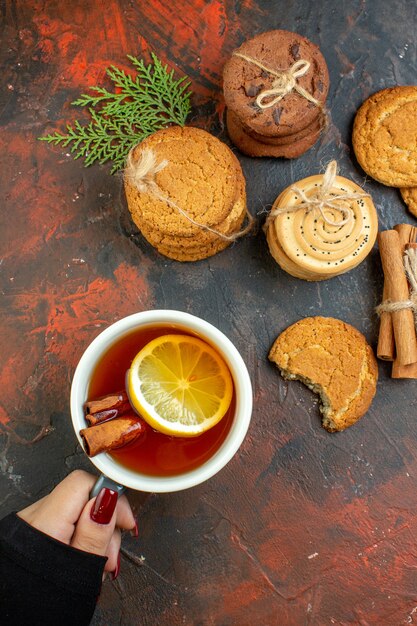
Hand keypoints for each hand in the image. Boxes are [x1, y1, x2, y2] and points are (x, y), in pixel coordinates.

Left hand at [18, 470, 136, 577]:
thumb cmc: (42, 604)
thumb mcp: (80, 571)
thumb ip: (95, 533)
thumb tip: (109, 497)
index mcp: (45, 523)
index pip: (83, 483)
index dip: (110, 496)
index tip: (124, 521)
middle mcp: (32, 518)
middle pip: (81, 498)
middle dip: (105, 521)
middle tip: (111, 554)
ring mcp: (28, 526)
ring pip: (73, 513)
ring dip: (93, 533)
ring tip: (100, 564)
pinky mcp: (29, 537)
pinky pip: (61, 526)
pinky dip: (77, 539)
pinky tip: (83, 560)